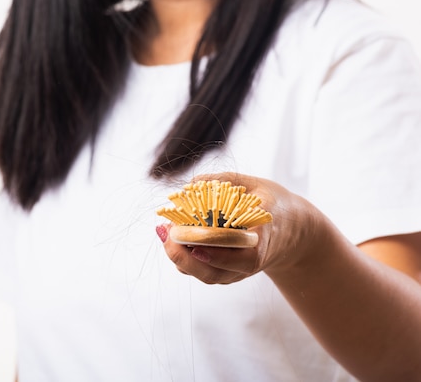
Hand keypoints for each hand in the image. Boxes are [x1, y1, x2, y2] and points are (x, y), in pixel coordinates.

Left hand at [158, 172, 322, 283]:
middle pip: (213, 272)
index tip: (188, 238)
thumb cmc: (273, 204)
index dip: (210, 248)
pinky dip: (184, 258)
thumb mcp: (257, 186)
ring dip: (180, 257)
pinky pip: (202, 271)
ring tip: (164, 232)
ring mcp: (238, 272)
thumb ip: (225, 181)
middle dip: (184, 256)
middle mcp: (249, 262)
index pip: (235, 252)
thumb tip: (192, 183)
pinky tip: (172, 237)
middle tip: (166, 232)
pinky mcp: (228, 274)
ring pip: (204, 275)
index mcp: (262, 239)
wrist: (293, 232)